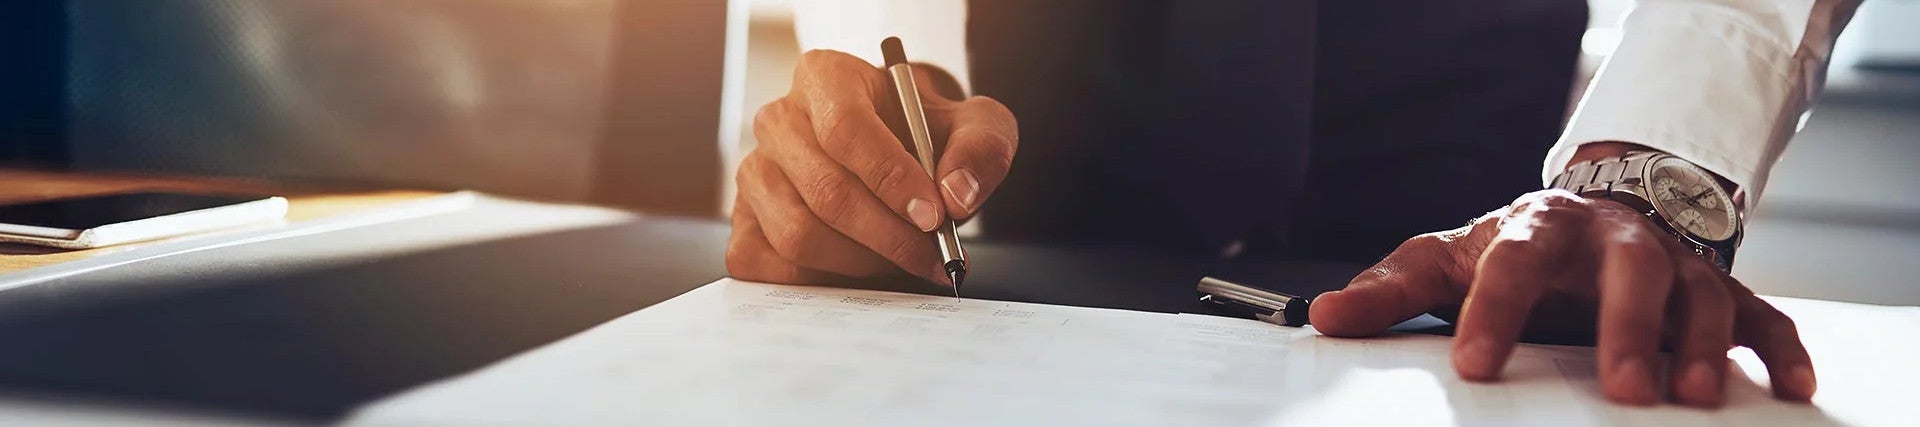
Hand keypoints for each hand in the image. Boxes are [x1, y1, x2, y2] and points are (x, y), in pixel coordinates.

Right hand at [727, 50, 1017, 284]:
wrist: (897, 150)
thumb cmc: (927, 134)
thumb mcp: (974, 124)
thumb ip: (980, 149)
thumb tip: (956, 196)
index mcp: (825, 77)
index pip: (846, 129)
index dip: (891, 178)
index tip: (934, 216)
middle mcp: (778, 120)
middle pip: (826, 192)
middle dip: (890, 236)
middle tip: (934, 256)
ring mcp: (754, 173)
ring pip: (798, 235)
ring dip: (862, 263)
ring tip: (904, 262)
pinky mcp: (743, 222)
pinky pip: (769, 266)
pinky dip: (821, 282)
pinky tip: (860, 272)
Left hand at [1308, 189, 1814, 407]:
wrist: (1598, 210)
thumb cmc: (1517, 249)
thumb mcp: (1448, 260)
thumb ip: (1390, 291)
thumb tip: (1321, 317)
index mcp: (1538, 230)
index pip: (1513, 264)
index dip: (1493, 311)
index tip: (1476, 365)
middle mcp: (1614, 241)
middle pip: (1627, 271)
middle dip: (1624, 327)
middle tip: (1622, 388)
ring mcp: (1674, 264)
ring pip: (1700, 294)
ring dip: (1700, 343)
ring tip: (1691, 396)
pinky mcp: (1721, 291)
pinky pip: (1760, 317)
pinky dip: (1779, 349)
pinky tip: (1789, 387)